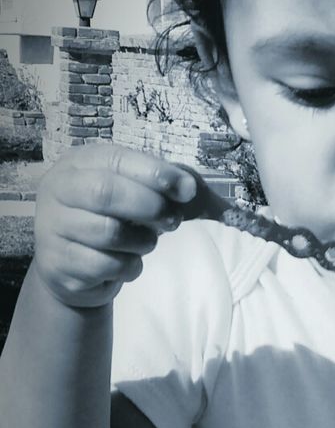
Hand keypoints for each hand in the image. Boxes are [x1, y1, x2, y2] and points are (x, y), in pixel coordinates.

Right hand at [33, 144, 196, 308]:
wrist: (73, 266)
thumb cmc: (111, 218)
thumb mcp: (133, 192)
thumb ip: (163, 186)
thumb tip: (190, 188)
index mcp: (79, 164)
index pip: (117, 160)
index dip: (156, 174)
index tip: (187, 190)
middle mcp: (58, 190)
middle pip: (106, 192)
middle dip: (150, 207)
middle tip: (173, 220)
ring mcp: (52, 227)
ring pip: (108, 233)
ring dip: (143, 241)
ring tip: (146, 242)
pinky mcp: (57, 263)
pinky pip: (105, 265)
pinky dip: (129, 267)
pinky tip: (126, 262)